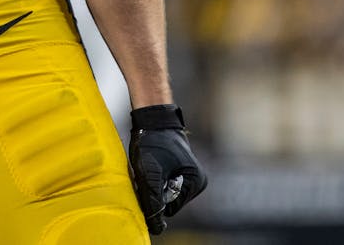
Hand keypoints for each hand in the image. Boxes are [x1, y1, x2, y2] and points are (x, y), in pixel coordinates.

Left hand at [128, 104, 207, 234]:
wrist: (152, 117)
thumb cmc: (152, 141)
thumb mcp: (150, 173)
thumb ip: (153, 200)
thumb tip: (155, 225)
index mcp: (196, 183)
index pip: (170, 209)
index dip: (155, 199)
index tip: (147, 181)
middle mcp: (196, 181)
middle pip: (168, 201)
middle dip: (154, 191)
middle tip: (147, 172)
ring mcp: (188, 174)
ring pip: (165, 192)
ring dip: (153, 184)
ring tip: (149, 165)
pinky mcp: (179, 168)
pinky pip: (164, 182)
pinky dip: (154, 177)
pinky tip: (150, 163)